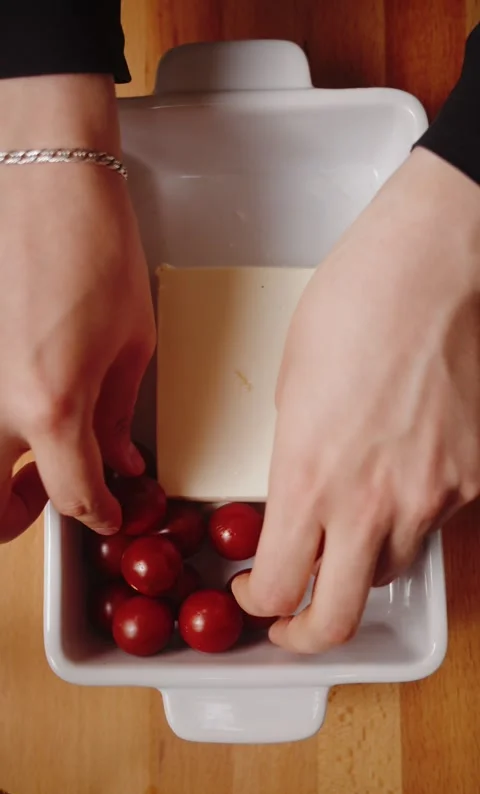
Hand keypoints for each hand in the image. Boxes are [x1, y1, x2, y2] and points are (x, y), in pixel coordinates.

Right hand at [0, 75, 154, 541]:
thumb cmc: (94, 249)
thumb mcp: (130, 344)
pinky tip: (17, 410)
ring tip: (28, 458)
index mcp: (50, 406)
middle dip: (20, 516)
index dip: (98, 514)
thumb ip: (117, 416)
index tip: (109, 512)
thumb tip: (119, 459)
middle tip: (49, 497)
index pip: (72, 495)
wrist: (45, 185)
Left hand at [234, 148, 479, 652]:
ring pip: (386, 572)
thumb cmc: (357, 305)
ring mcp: (430, 497)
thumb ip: (295, 462)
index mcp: (308, 477)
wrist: (436, 266)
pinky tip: (397, 481)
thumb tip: (297, 502)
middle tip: (290, 621)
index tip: (252, 591)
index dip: (257, 603)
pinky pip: (432, 526)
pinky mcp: (470, 481)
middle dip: (304, 633)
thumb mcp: (294, 389)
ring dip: (356, 568)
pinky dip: (407, 521)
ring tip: (344, 535)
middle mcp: (370, 502)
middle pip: (335, 619)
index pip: (276, 587)